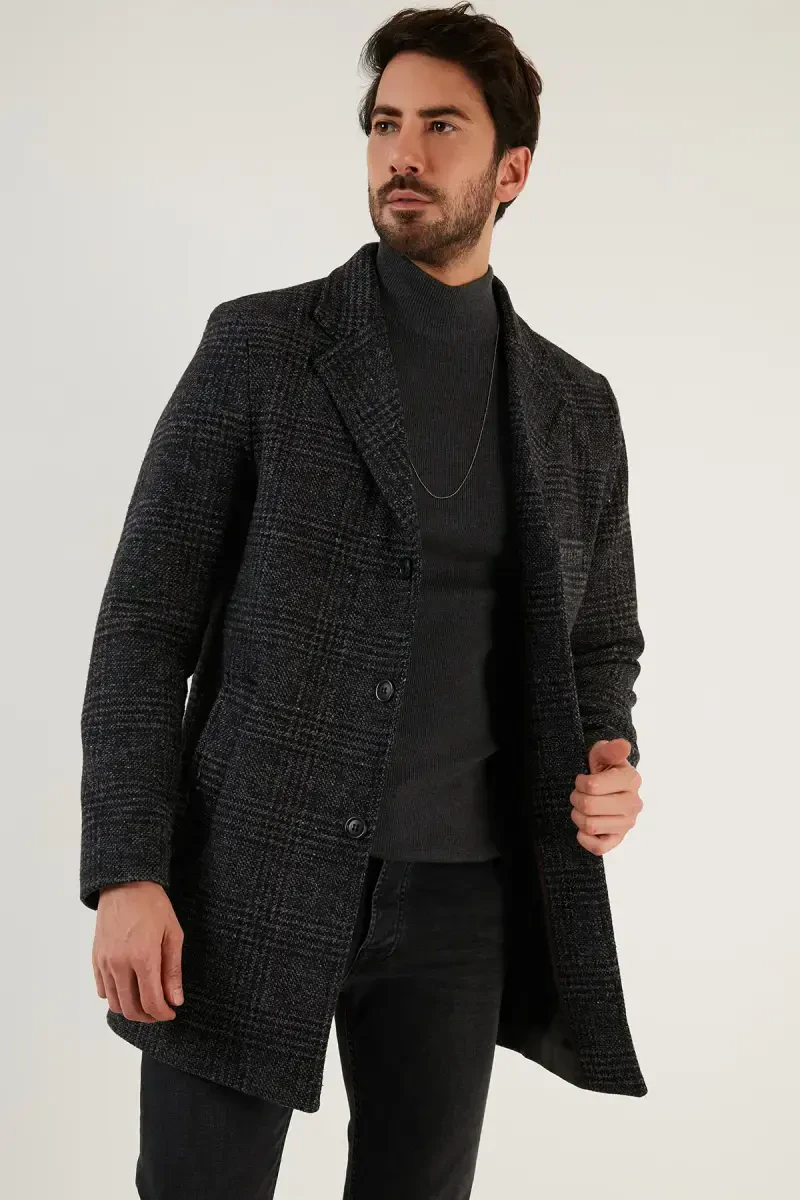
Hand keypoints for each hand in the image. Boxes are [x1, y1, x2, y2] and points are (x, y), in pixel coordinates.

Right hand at [92, 881, 183, 1021]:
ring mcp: (105, 963)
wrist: (126, 885)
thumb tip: (175, 1000)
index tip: (172, 1013)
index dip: (163, 1014)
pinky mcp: (96, 959)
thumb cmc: (153, 906)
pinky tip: (130, 989)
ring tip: (146, 1002)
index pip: (151, 1002)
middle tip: (161, 1012)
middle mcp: (120, 964)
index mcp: (143, 958)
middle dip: (148, 1017)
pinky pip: (103, 990)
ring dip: (131, 1010)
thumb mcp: (173, 935)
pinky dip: (116, 997)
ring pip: (115, 1004)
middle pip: (131, 1009)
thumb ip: (173, 971)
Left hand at [570, 738, 642, 854]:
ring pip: (589, 826)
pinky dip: (585, 838)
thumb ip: (611, 749)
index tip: (583, 779)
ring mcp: (627, 823)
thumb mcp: (604, 753)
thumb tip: (623, 745)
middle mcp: (633, 804)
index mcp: (631, 780)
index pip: (592, 786)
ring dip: (577, 816)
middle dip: (576, 798)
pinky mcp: (619, 839)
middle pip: (589, 806)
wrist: (607, 784)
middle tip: (579, 794)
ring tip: (581, 807)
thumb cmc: (603, 767)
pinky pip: (598, 848)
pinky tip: (583, 827)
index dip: (580, 782)